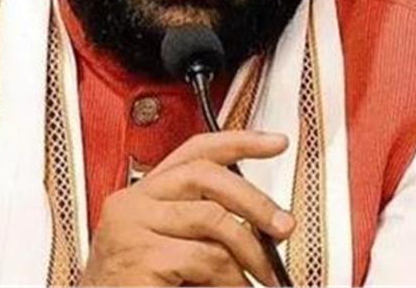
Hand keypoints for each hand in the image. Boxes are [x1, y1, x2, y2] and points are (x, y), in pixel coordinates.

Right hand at [79, 130, 294, 285]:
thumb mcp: (174, 252)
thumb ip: (205, 231)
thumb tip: (264, 225)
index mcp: (141, 197)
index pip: (193, 151)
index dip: (238, 141)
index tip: (274, 142)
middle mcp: (131, 204)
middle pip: (205, 174)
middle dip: (254, 199)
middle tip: (284, 226)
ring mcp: (132, 228)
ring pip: (213, 218)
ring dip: (249, 252)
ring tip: (261, 279)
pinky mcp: (141, 257)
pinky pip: (205, 258)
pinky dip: (231, 279)